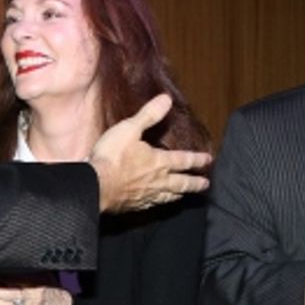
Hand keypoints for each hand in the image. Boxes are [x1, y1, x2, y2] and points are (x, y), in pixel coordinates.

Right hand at [89, 94, 211, 211]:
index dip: (197, 159)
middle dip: (194, 183)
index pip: (183, 159)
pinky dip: (160, 203)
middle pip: (181, 183)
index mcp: (159, 161)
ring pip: (169, 196)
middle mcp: (157, 180)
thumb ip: (148, 115)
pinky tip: (158, 203)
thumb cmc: (112, 156)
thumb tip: (166, 99)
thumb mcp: (129, 129)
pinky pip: (153, 204)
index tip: (208, 160)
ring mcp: (147, 195)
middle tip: (205, 185)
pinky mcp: (134, 205)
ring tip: (185, 195)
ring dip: (179, 194)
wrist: (96, 185)